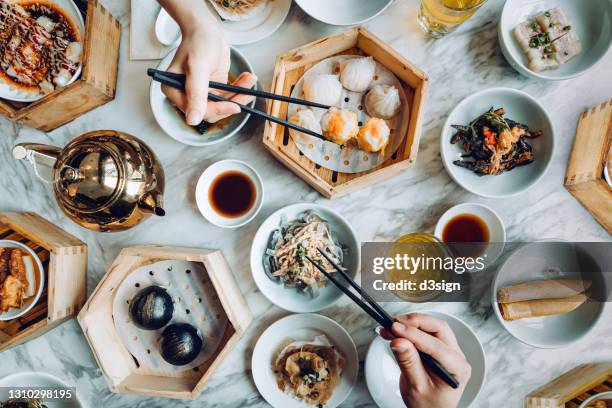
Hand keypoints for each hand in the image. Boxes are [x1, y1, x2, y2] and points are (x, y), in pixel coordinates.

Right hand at [159, 0, 256, 124]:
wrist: (206, 28)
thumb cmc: (197, 42)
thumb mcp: (198, 68)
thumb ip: (196, 94)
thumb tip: (192, 120)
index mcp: (174, 91)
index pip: (197, 111)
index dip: (217, 110)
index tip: (235, 106)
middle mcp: (186, 95)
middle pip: (212, 111)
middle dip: (232, 102)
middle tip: (246, 93)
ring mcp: (201, 92)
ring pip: (223, 104)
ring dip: (240, 94)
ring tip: (250, 80)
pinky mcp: (214, 88)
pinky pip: (229, 95)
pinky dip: (240, 88)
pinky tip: (247, 78)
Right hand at [380, 313, 471, 407]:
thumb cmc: (428, 405)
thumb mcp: (416, 387)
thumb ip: (408, 363)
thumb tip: (399, 341)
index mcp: (458, 369)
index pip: (436, 346)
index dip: (415, 335)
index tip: (396, 329)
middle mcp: (456, 356)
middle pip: (438, 328)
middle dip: (415, 322)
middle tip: (394, 324)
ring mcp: (448, 350)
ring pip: (432, 326)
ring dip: (411, 323)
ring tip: (391, 327)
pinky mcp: (437, 347)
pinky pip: (425, 332)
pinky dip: (409, 329)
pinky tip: (395, 331)